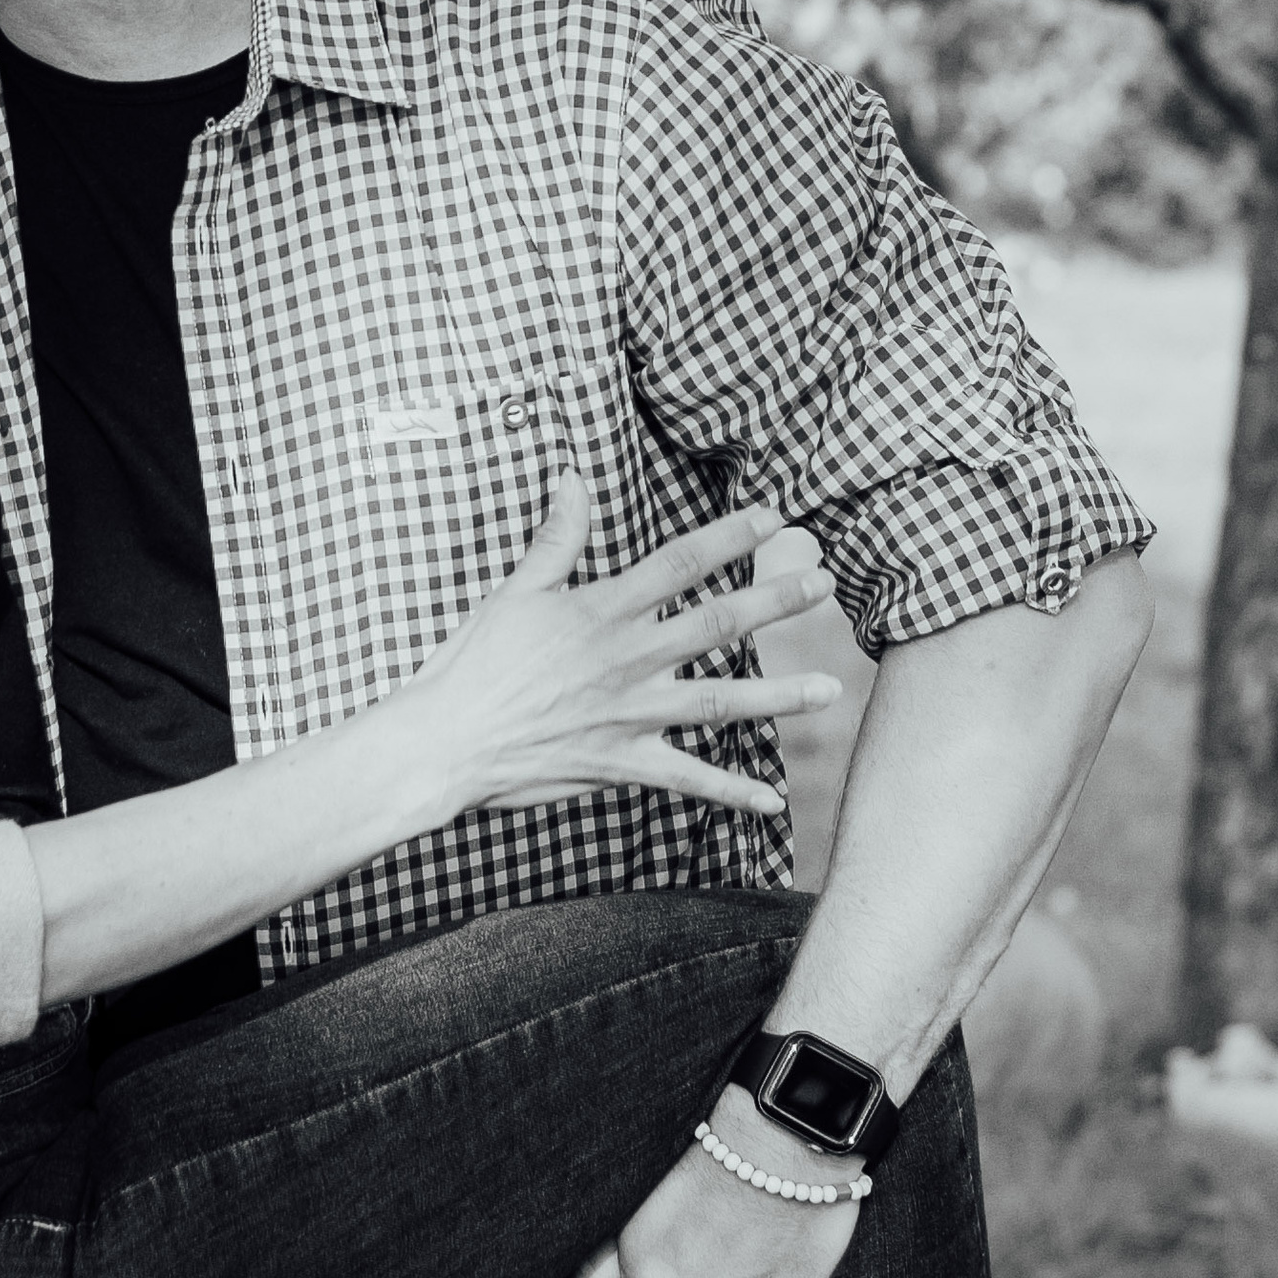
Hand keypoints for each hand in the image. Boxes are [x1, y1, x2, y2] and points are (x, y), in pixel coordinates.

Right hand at [398, 479, 838, 823]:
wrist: (447, 740)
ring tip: (830, 689)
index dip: (729, 537)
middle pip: (717, 624)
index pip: (679, 563)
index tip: (772, 517)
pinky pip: (688, 779)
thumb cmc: (475, 663)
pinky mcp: (623, 764)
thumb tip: (573, 476)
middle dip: (776, 601)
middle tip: (823, 583)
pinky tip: (773, 801)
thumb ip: (557, 536)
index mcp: (602, 611)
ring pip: (721, 702)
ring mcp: (630, 714)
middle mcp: (627, 659)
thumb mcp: (516, 589)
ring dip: (779, 696)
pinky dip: (731, 792)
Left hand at [537, 1084, 863, 1277]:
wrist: (783, 1125)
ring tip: (750, 1222)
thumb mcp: (636, 1194)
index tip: (682, 1224)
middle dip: (698, 1273)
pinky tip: (777, 1237)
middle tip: (717, 1219)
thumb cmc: (705, 1140)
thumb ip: (592, 1265)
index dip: (663, 1253)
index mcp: (644, 1273)